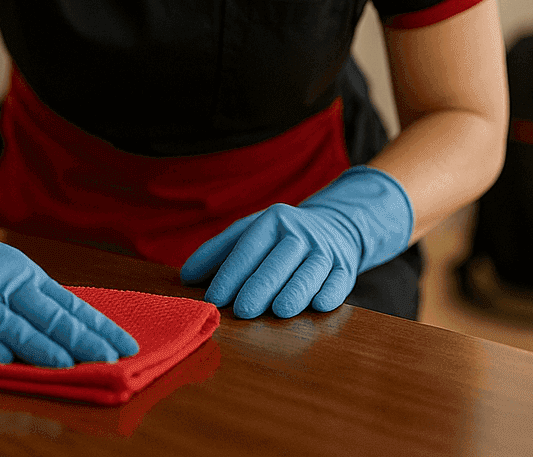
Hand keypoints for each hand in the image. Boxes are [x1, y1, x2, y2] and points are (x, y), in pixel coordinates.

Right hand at [0, 231, 136, 366]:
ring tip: (64, 364)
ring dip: (36, 345)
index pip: (67, 305)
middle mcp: (2, 283)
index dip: (96, 327)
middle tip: (105, 360)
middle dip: (76, 340)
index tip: (125, 347)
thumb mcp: (15, 275)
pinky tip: (1, 360)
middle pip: (43, 315)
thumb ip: (45, 302)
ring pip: (7, 323)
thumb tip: (89, 332)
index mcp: (25, 275)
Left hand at [179, 166, 412, 317]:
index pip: (248, 248)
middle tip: (243, 310)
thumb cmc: (279, 237)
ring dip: (296, 290)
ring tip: (280, 311)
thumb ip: (217, 252)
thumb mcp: (249, 233)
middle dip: (261, 286)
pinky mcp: (345, 267)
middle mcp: (300, 233)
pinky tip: (319, 305)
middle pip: (278, 260)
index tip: (215, 298)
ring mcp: (325, 249)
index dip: (231, 273)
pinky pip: (339, 280)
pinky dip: (330, 292)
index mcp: (272, 220)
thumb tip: (186, 277)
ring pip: (310, 270)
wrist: (335, 226)